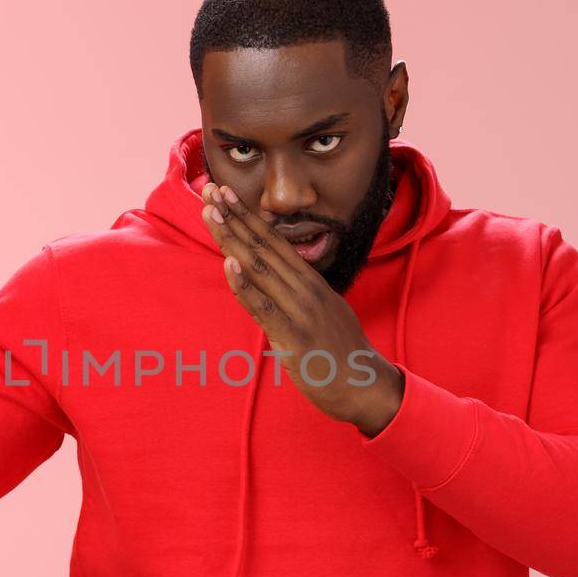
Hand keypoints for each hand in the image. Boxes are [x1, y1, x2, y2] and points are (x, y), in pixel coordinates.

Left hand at [200, 182, 404, 435]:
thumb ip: (301, 293)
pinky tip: (228, 264)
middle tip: (211, 189)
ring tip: (212, 213)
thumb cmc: (340, 353)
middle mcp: (305, 289)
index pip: (273, 242)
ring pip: (260, 268)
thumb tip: (278, 280)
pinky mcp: (295, 336)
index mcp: (310, 282)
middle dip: (235, 216)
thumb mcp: (323, 312)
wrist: (366, 387)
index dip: (248, 216)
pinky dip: (244, 285)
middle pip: (264, 246)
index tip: (226, 194)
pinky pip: (264, 307)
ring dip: (233, 239)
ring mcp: (301, 310)